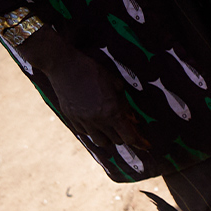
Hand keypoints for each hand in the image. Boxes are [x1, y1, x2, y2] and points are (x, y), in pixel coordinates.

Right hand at [22, 30, 147, 149]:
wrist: (63, 65)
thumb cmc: (93, 71)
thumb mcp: (116, 85)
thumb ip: (125, 105)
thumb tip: (132, 119)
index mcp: (112, 112)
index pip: (130, 137)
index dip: (141, 143)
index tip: (147, 146)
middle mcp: (98, 120)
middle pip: (117, 141)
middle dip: (124, 135)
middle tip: (126, 126)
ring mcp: (83, 121)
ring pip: (101, 142)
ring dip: (109, 137)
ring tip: (110, 126)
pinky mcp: (71, 118)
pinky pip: (85, 133)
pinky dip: (92, 131)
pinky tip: (94, 121)